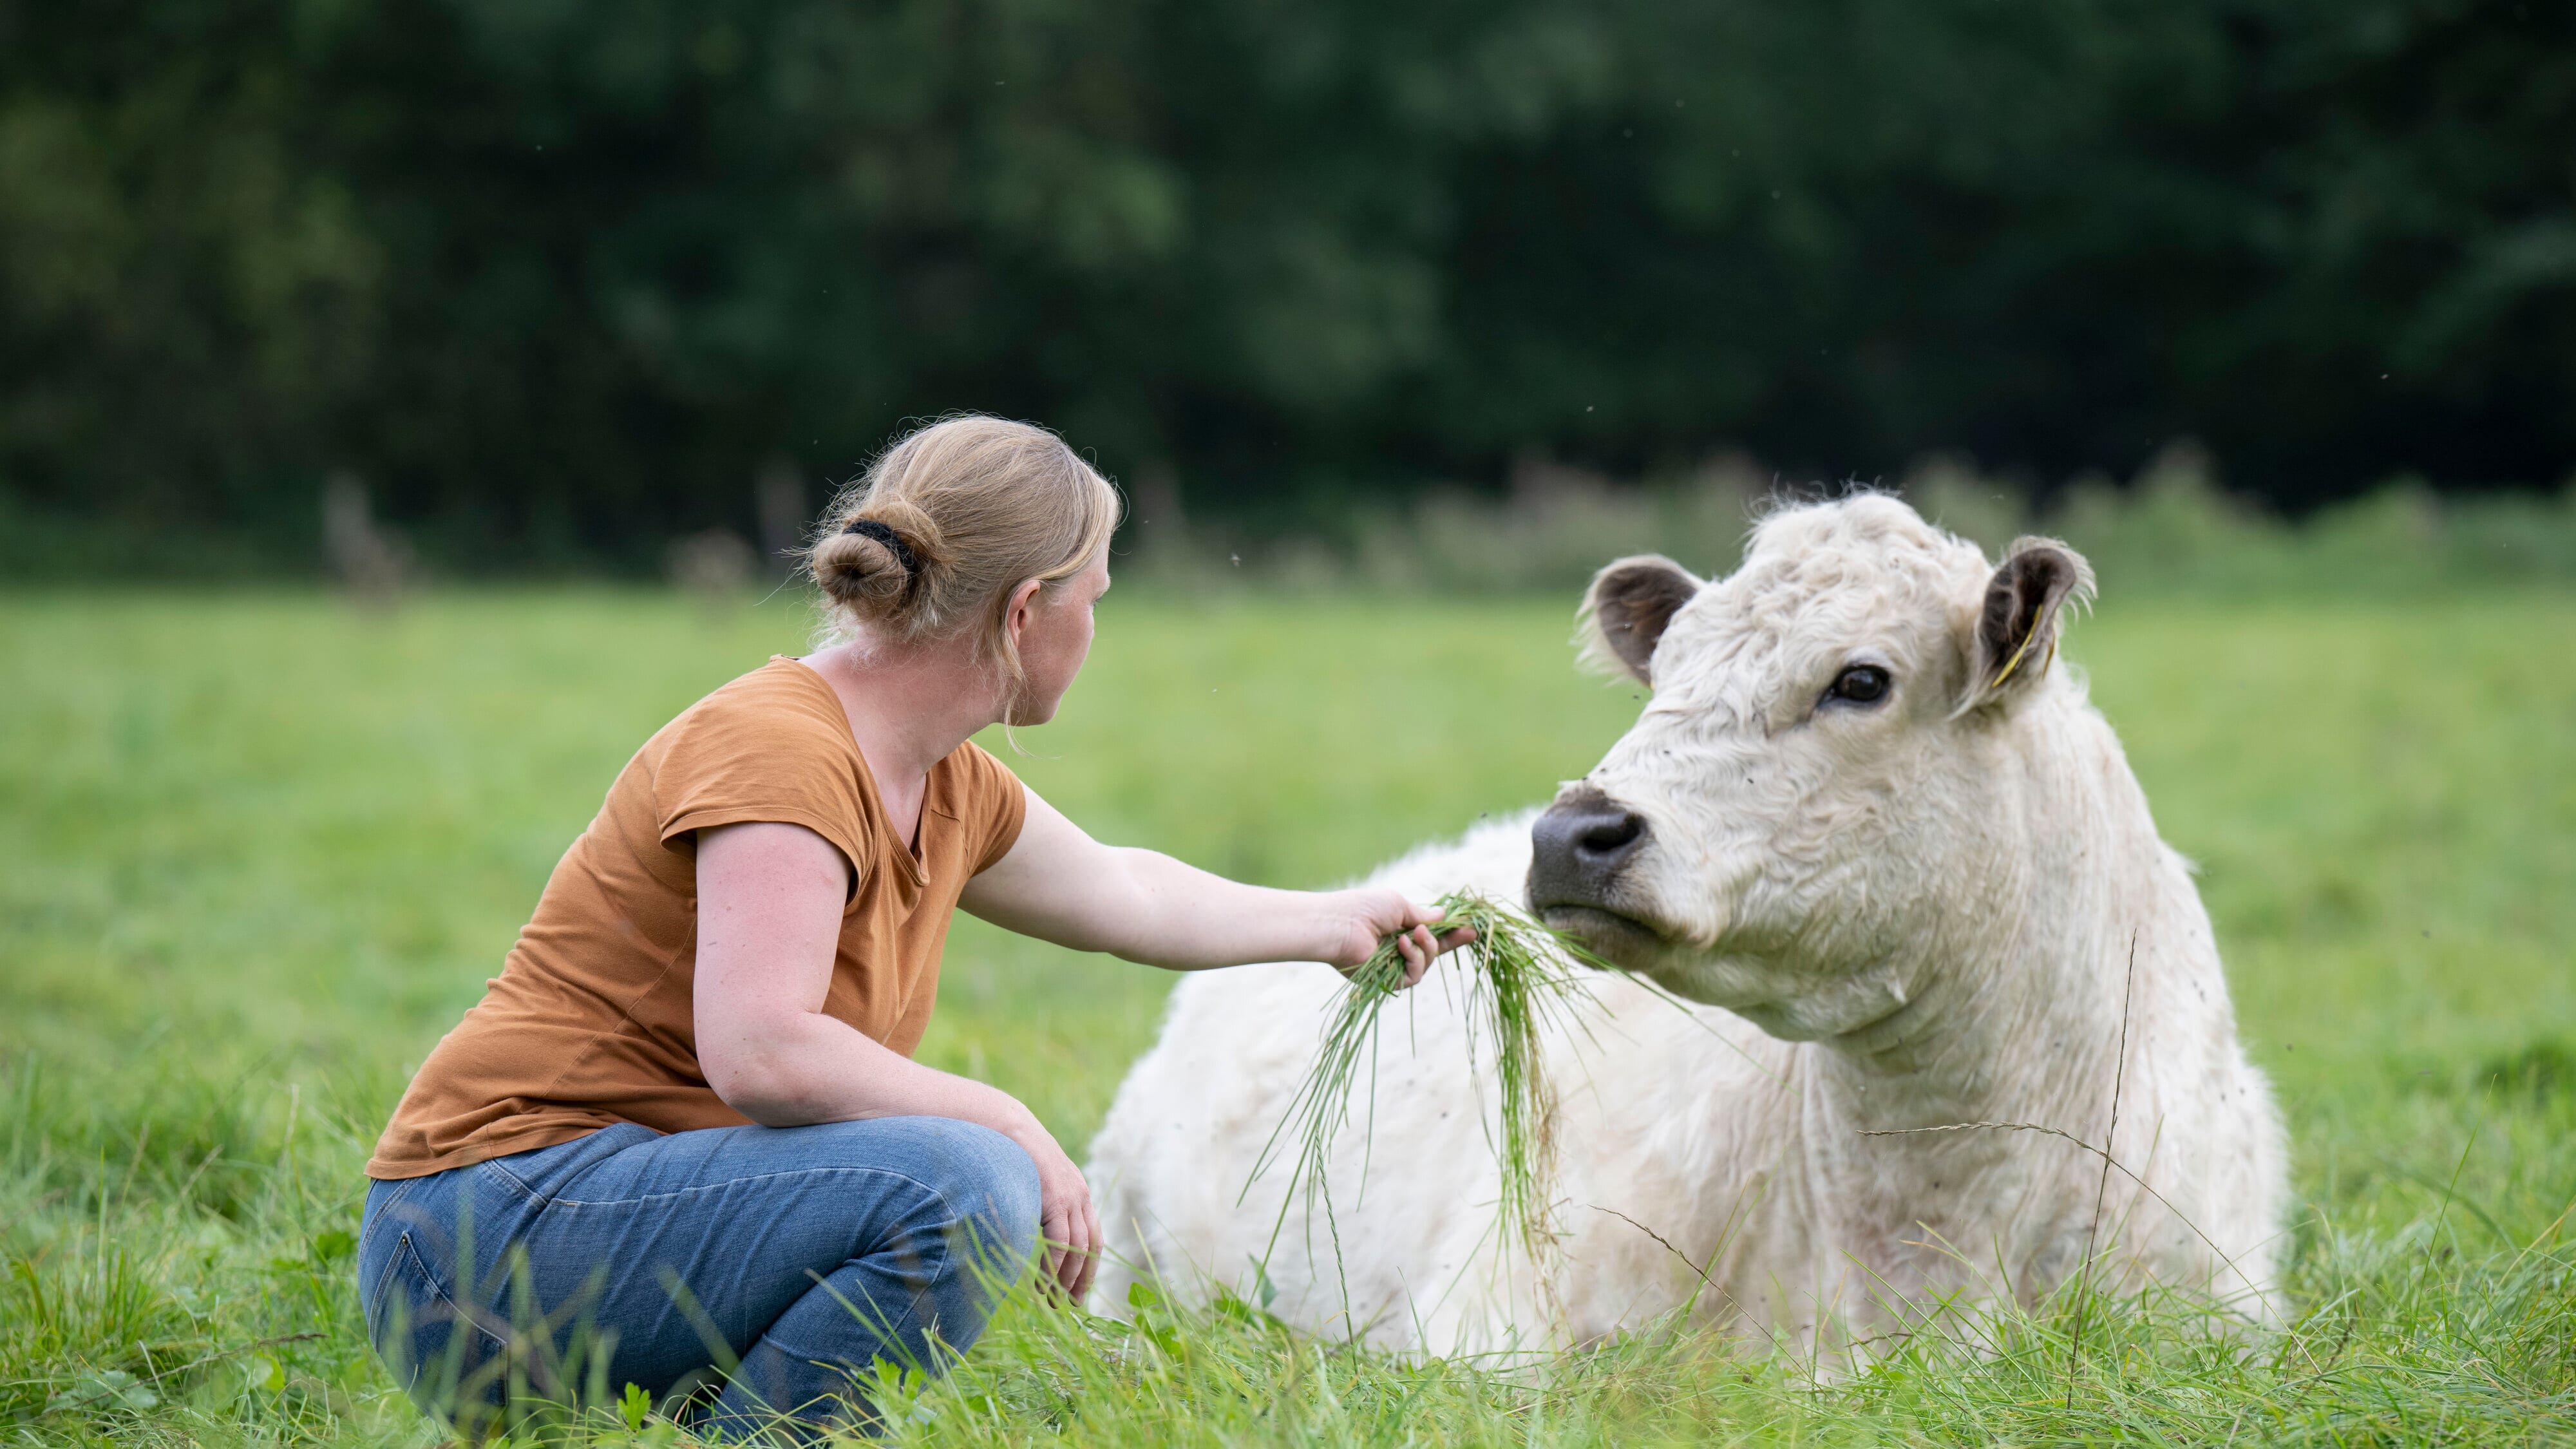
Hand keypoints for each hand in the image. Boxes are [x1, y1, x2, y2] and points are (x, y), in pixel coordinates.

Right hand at [1010, 1122, 1100, 1300]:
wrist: (1005, 1125)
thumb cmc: (1011, 1154)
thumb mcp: (1033, 1181)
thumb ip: (1040, 1204)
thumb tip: (1031, 1231)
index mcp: (1077, 1191)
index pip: (1093, 1235)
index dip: (1089, 1265)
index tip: (1080, 1289)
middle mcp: (1080, 1195)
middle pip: (1092, 1246)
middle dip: (1083, 1278)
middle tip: (1071, 1305)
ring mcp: (1070, 1196)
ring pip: (1078, 1248)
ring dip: (1067, 1279)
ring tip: (1055, 1301)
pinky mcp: (1055, 1198)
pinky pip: (1060, 1241)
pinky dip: (1055, 1266)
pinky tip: (1045, 1284)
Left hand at [1325, 889, 1477, 987]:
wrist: (1341, 925)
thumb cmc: (1365, 908)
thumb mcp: (1399, 905)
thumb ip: (1422, 915)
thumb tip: (1444, 914)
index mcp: (1400, 929)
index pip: (1432, 934)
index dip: (1452, 933)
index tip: (1472, 929)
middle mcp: (1398, 949)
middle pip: (1434, 951)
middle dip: (1449, 941)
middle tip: (1463, 930)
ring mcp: (1394, 965)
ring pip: (1427, 963)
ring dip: (1426, 947)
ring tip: (1413, 933)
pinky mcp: (1388, 980)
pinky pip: (1415, 975)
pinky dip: (1413, 958)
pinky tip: (1401, 945)